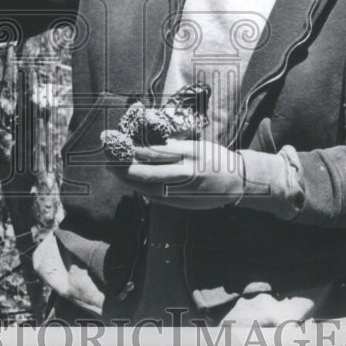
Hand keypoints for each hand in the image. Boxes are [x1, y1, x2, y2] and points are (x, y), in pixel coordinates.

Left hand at [112, 139, 245, 209]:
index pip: (154, 152)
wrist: (237, 181)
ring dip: (129, 180)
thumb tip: (143, 144)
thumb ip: (171, 146)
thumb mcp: (195, 145)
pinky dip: (142, 189)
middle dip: (123, 168)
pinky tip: (132, 183)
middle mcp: (186, 174)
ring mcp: (184, 192)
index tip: (116, 141)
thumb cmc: (214, 157)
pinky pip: (156, 197)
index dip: (132, 149)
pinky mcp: (183, 204)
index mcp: (189, 154)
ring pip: (149, 188)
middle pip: (148, 173)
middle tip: (107, 160)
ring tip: (114, 170)